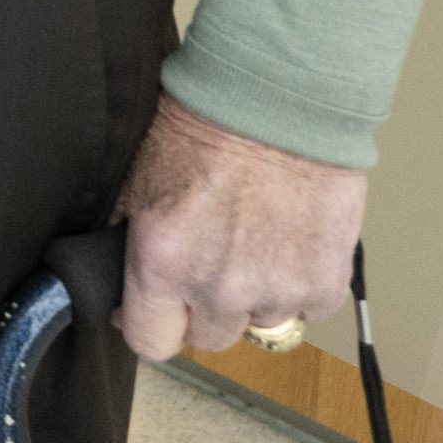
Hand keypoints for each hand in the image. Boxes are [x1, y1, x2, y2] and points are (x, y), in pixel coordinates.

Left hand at [112, 92, 365, 360]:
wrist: (279, 100)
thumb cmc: (205, 124)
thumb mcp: (137, 178)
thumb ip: (128, 240)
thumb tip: (117, 282)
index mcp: (163, 265)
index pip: (149, 343)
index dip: (151, 324)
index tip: (156, 308)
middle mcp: (220, 289)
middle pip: (207, 339)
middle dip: (203, 309)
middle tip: (209, 261)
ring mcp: (277, 292)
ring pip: (258, 323)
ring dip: (253, 295)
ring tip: (252, 239)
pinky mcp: (325, 286)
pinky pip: (304, 307)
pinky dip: (296, 282)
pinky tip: (287, 236)